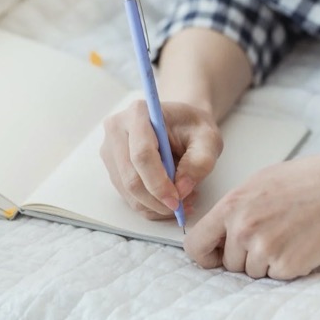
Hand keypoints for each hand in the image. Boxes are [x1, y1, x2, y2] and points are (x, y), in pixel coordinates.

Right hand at [100, 99, 222, 219]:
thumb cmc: (193, 127)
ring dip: (156, 205)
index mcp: (139, 113)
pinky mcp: (112, 168)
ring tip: (183, 200)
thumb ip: (200, 162)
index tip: (177, 200)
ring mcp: (111, 150)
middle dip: (157, 200)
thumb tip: (181, 189)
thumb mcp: (208, 139)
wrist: (180, 123)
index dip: (158, 183)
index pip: (142, 155)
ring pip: (128, 192)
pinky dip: (151, 206)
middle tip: (182, 206)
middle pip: (130, 178)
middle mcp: (117, 130)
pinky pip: (128, 197)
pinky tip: (171, 199)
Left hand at [183, 149, 319, 279]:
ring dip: (268, 262)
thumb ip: (235, 209)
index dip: (206, 254)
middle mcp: (243, 229)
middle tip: (273, 235)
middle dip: (246, 257)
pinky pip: (277, 277)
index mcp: (231, 206)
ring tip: (290, 235)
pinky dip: (288, 267)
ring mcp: (265, 249)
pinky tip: (302, 243)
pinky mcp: (287, 265)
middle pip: (229, 264)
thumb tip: (217, 232)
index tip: (216, 256)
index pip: (195, 244)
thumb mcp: (260, 183)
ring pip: (253, 273)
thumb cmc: (307, 181)